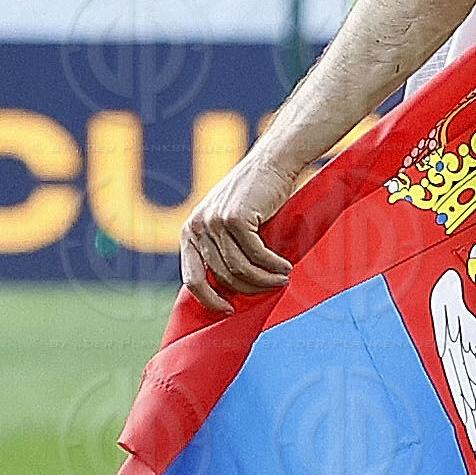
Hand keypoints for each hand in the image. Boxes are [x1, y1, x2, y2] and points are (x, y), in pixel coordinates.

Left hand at [180, 150, 295, 315]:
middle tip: (271, 289)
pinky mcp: (235, 218)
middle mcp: (197, 226)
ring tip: (283, 279)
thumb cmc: (255, 197)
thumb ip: (223, 250)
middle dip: (249, 289)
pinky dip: (273, 265)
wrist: (271, 163)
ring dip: (264, 279)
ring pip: (239, 268)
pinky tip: (285, 267)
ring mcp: (214, 221)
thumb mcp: (230, 224)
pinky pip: (256, 254)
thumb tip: (231, 292)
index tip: (229, 311)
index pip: (192, 278)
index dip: (210, 300)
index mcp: (190, 231)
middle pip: (221, 276)